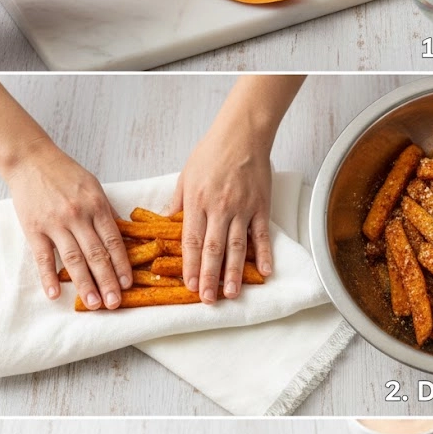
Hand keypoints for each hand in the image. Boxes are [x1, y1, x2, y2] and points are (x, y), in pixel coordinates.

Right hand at [5, 140, 131, 308]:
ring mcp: (55, 224)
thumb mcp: (94, 188)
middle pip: (96, 254)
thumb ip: (107, 213)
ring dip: (84, 284)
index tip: (128, 283)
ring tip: (94, 304)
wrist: (30, 160)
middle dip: (107, 281)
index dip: (122, 264)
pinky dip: (48, 278)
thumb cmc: (65, 174)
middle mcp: (78, 216)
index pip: (113, 241)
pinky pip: (43, 257)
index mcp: (96, 205)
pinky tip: (55, 294)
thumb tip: (124, 238)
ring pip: (73, 260)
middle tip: (115, 303)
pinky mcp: (34, 229)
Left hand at [173, 127, 272, 302]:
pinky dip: (265, 254)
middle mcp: (219, 208)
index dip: (190, 265)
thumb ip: (177, 203)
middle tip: (207, 299)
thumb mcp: (185, 176)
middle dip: (209, 277)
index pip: (191, 240)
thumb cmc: (211, 153)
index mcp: (197, 202)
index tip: (188, 285)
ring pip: (237, 246)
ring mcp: (242, 208)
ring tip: (231, 294)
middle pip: (213, 249)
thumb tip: (166, 225)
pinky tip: (265, 272)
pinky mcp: (261, 206)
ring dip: (234, 273)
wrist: (242, 134)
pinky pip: (262, 235)